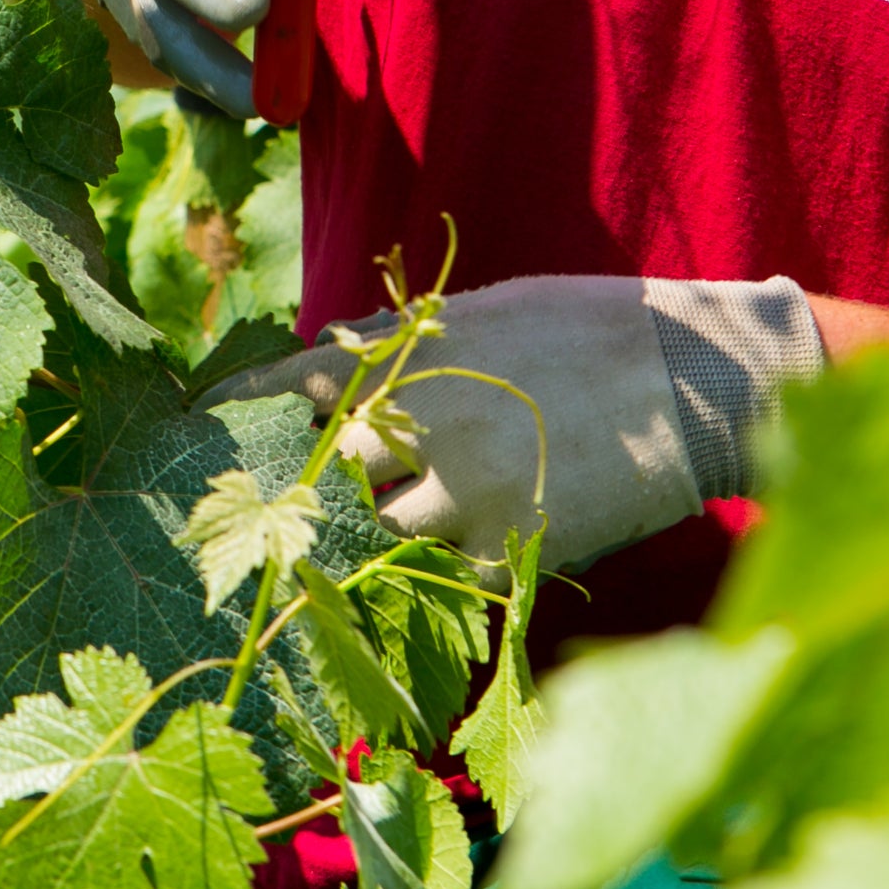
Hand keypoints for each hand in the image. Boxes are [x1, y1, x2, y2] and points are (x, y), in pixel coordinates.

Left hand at [205, 275, 824, 571]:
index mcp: (409, 359)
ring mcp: (459, 493)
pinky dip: (435, 575)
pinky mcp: (505, 549)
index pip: (290, 384)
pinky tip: (441, 571)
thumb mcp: (484, 310)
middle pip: (317, 474)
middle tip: (266, 513)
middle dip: (296, 492)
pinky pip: (441, 579)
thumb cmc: (591, 327)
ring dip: (363, 543)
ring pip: (371, 537)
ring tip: (355, 555)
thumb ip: (399, 340)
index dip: (236, 407)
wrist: (694, 378)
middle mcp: (419, 425)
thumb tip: (324, 350)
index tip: (195, 422)